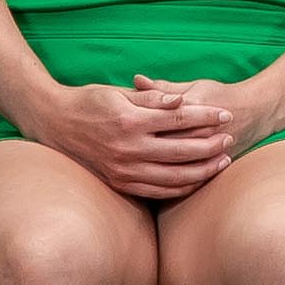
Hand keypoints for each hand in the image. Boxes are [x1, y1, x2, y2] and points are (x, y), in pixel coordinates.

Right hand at [35, 75, 239, 204]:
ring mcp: (123, 170)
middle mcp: (127, 149)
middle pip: (183, 152)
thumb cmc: (88, 101)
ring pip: (174, 177)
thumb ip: (152, 98)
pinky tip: (197, 180)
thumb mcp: (118, 93)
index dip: (207, 116)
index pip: (180, 119)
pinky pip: (157, 191)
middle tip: (230, 139)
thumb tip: (182, 100)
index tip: (225, 114)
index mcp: (130, 121)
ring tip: (222, 162)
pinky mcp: (119, 183)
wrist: (54, 123)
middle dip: (212, 146)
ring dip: (202, 171)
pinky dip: (181, 188)